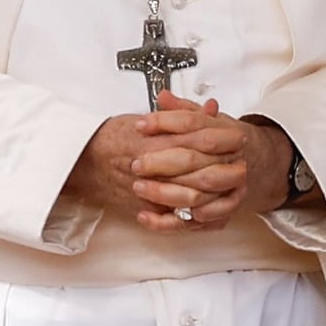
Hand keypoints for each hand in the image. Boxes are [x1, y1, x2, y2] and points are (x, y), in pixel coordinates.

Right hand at [62, 93, 245, 221]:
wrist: (83, 163)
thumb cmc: (113, 138)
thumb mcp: (147, 118)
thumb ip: (181, 114)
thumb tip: (211, 108)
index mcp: (154, 138)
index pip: (198, 138)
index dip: (223, 139)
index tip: (239, 137)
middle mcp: (152, 165)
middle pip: (200, 169)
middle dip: (226, 169)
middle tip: (243, 166)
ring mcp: (148, 190)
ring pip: (191, 197)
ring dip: (216, 194)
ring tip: (233, 189)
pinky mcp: (144, 208)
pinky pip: (175, 217)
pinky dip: (195, 215)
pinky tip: (209, 210)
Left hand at [129, 91, 293, 232]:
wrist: (256, 164)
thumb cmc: (224, 142)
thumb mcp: (208, 121)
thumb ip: (184, 110)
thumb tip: (163, 97)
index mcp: (228, 135)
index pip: (193, 124)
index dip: (164, 123)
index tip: (141, 124)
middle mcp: (232, 162)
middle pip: (194, 162)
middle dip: (161, 163)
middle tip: (137, 163)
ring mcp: (230, 190)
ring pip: (196, 195)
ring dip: (164, 194)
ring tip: (139, 188)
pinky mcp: (222, 212)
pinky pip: (193, 222)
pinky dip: (169, 222)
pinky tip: (147, 215)